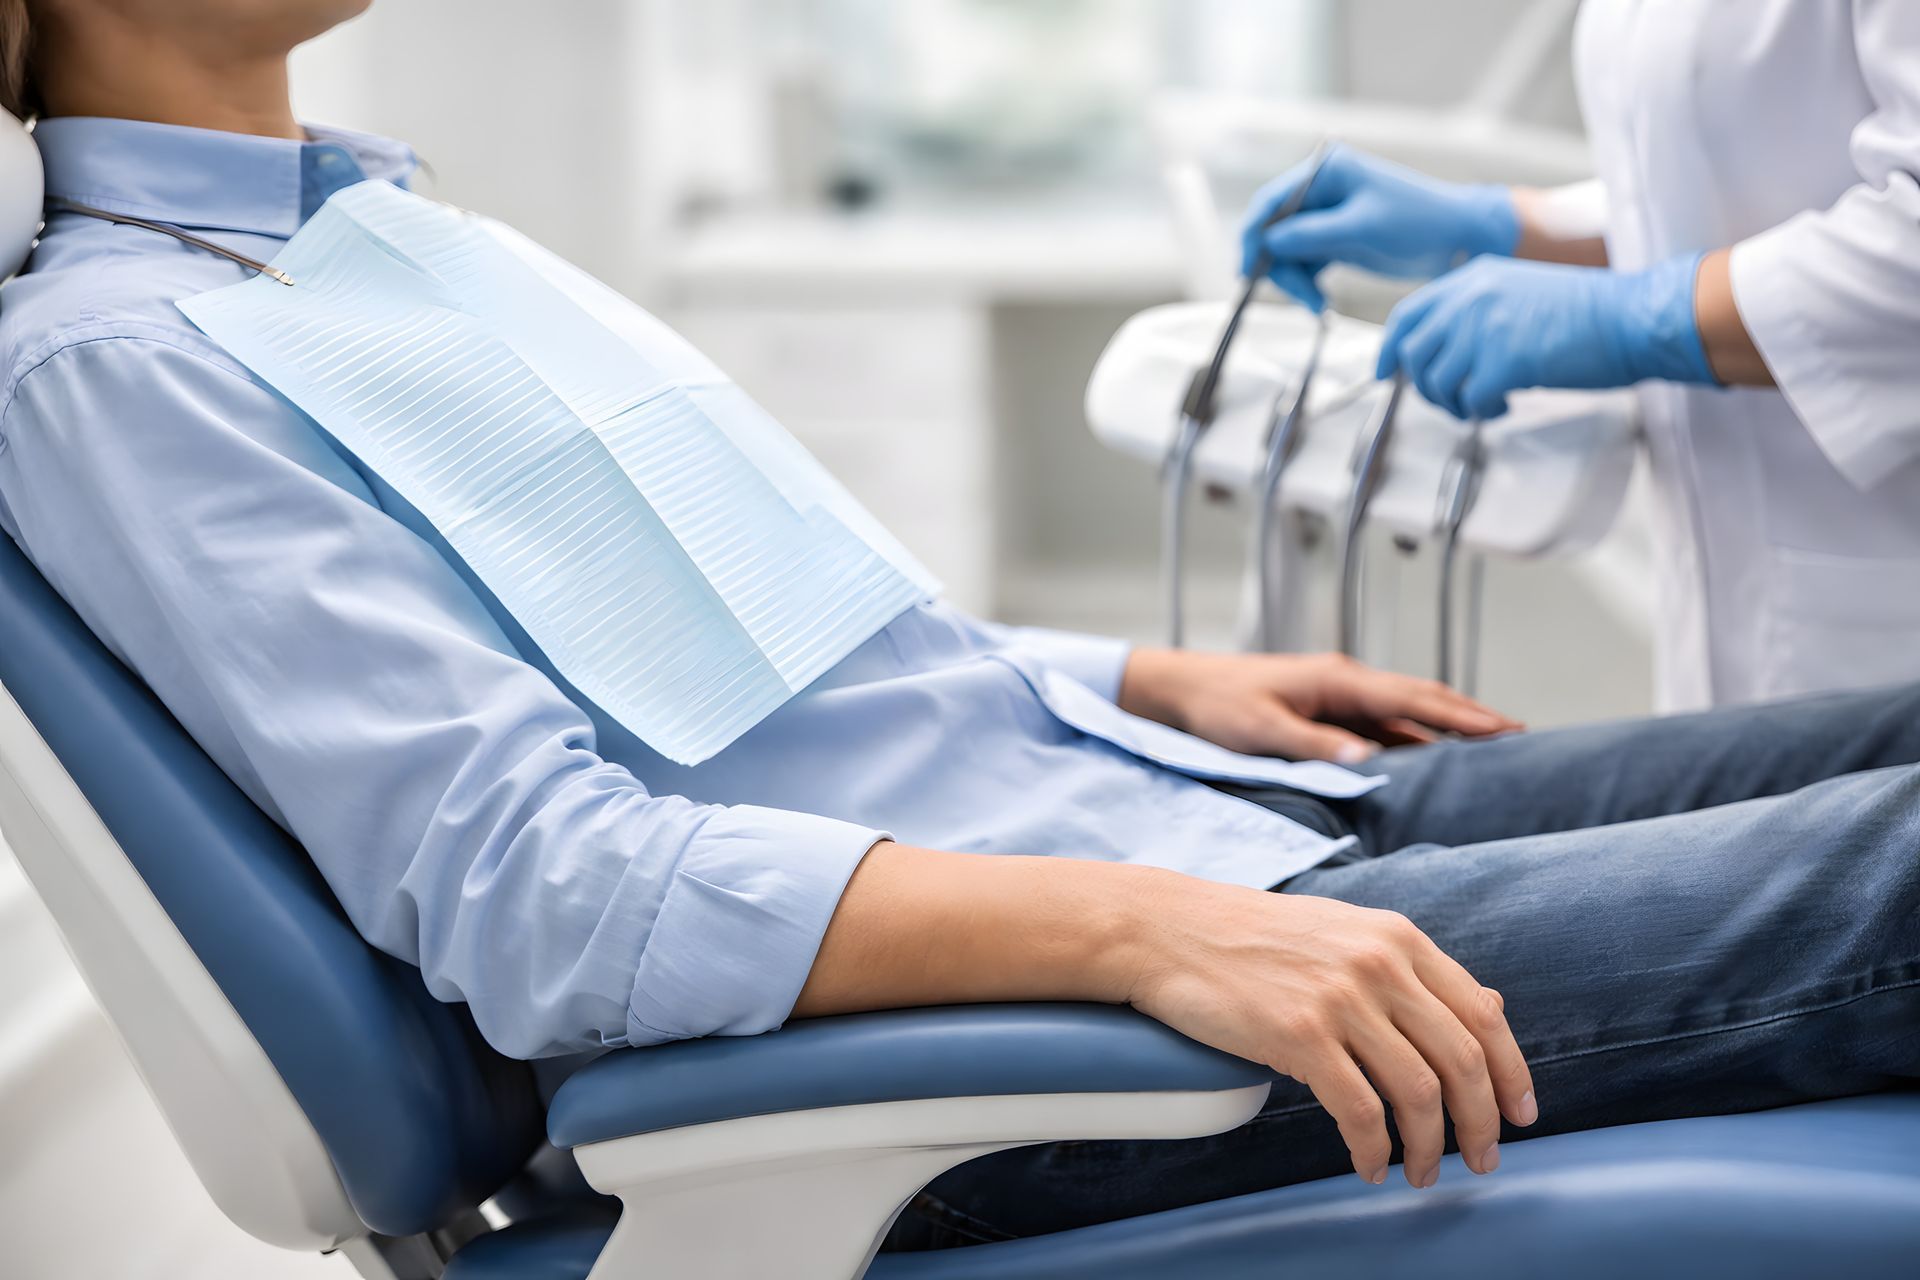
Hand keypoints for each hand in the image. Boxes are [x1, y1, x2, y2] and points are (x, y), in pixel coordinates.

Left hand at [1119, 649, 1520, 763]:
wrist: (1180, 689)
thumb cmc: (1216, 707)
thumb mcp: (1261, 729)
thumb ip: (1313, 745)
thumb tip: (1369, 759)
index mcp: (1337, 681)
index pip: (1413, 699)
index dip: (1462, 715)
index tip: (1508, 729)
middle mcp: (1346, 683)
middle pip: (1421, 701)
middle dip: (1471, 717)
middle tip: (1523, 738)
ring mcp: (1339, 697)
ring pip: (1405, 714)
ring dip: (1447, 730)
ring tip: (1496, 751)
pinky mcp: (1328, 713)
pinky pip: (1382, 726)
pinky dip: (1414, 740)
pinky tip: (1437, 760)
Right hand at [1124, 874, 1537, 1185]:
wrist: (1170, 929)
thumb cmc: (1253, 938)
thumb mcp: (1345, 932)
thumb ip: (1409, 969)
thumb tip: (1486, 1010)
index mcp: (1398, 938)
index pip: (1482, 1014)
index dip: (1512, 1073)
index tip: (1520, 1114)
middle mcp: (1380, 965)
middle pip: (1462, 1061)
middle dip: (1483, 1124)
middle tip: (1483, 1160)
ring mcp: (1340, 999)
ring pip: (1419, 1093)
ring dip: (1430, 1147)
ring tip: (1422, 1173)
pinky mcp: (1299, 1035)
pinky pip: (1359, 1111)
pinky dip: (1373, 1150)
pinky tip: (1367, 1166)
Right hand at [1241, 144, 1518, 311]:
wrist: (1456, 239)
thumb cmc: (1417, 221)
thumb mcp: (1361, 227)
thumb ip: (1311, 234)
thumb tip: (1267, 243)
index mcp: (1325, 172)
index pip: (1271, 202)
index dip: (1253, 234)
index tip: (1248, 269)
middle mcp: (1320, 191)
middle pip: (1274, 230)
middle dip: (1278, 266)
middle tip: (1297, 297)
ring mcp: (1326, 217)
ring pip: (1286, 253)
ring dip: (1294, 281)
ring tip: (1317, 305)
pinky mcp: (1334, 240)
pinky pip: (1304, 264)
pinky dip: (1307, 284)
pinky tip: (1322, 301)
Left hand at [1378, 252, 1716, 420]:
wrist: (1632, 317)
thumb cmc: (1588, 311)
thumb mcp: (1520, 291)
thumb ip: (1478, 311)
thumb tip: (1448, 351)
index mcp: (1472, 279)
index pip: (1409, 314)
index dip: (1389, 348)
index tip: (1384, 372)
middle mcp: (1470, 300)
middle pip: (1415, 355)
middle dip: (1427, 386)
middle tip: (1454, 399)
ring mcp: (1484, 330)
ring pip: (1437, 383)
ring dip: (1456, 402)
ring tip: (1486, 401)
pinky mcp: (1504, 363)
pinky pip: (1470, 402)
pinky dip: (1483, 411)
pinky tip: (1506, 404)